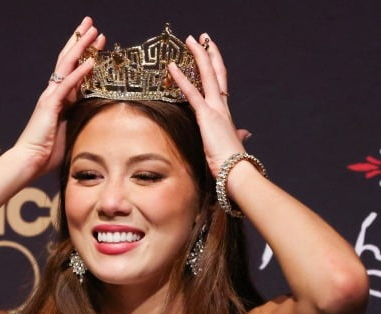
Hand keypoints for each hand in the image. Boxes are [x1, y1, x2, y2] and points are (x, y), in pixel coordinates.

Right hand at [14, 17, 105, 176]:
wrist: (29, 161)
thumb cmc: (48, 153)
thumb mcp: (70, 133)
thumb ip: (80, 122)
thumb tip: (99, 121)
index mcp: (59, 100)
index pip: (74, 72)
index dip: (86, 56)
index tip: (98, 44)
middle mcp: (54, 94)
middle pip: (68, 60)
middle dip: (81, 41)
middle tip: (92, 25)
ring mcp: (51, 97)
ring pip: (67, 65)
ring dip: (81, 47)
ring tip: (93, 31)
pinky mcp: (50, 105)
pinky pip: (68, 85)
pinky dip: (80, 72)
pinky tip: (91, 61)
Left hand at [168, 33, 246, 176]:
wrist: (236, 172)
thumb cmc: (232, 162)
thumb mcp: (233, 144)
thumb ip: (237, 135)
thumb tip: (245, 133)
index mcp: (225, 113)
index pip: (221, 84)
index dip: (216, 67)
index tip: (211, 53)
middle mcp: (222, 107)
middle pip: (217, 73)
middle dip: (209, 53)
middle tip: (202, 38)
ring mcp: (215, 109)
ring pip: (208, 75)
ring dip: (198, 55)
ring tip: (191, 40)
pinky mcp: (206, 116)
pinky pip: (191, 93)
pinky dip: (181, 79)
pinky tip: (172, 67)